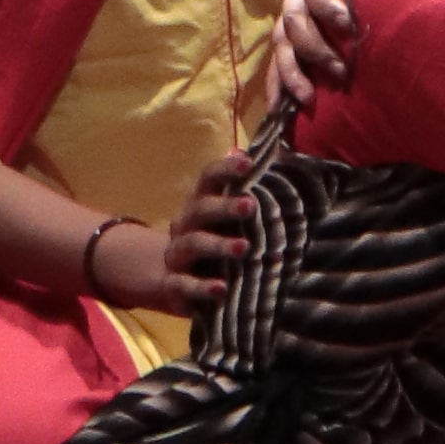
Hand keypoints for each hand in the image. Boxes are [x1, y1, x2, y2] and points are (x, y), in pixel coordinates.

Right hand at [93, 156, 254, 317]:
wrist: (171, 281)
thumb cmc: (211, 241)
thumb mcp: (225, 219)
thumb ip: (245, 192)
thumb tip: (273, 153)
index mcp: (199, 204)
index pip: (208, 179)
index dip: (225, 169)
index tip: (247, 163)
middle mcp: (186, 225)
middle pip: (201, 210)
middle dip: (225, 207)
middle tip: (250, 206)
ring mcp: (178, 255)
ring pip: (194, 244)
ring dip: (218, 245)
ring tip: (244, 248)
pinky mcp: (175, 286)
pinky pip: (185, 285)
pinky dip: (202, 288)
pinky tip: (221, 290)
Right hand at [274, 0, 411, 102]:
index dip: (325, 4)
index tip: (349, 26)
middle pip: (293, 20)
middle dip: (314, 48)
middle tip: (340, 71)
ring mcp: (293, 10)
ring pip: (282, 44)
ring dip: (292, 73)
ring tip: (309, 100)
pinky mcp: (296, 31)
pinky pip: (282, 58)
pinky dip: (281, 83)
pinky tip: (283, 110)